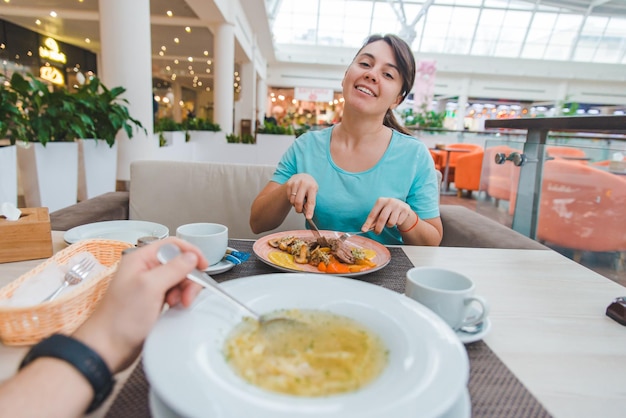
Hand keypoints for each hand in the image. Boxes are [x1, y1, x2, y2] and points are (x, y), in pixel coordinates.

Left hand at [73, 237, 207, 372]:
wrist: (108, 347)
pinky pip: (175, 294)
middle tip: (188, 295)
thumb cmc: (121, 318)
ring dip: (184, 291)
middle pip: (179, 264)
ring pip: (179, 280)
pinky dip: (179, 300)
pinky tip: (175, 308)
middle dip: (188, 278)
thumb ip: (173, 268)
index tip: (203, 266)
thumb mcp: (150, 287)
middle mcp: (145, 270)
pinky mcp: (153, 301)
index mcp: (141, 259)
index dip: (190, 253)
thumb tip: (192, 257)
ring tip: (178, 304)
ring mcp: (150, 286)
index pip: (173, 245)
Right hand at [285, 173, 318, 218]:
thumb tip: (306, 211)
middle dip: (298, 209)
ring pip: (292, 200)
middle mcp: (304, 184)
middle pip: (298, 202)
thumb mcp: (313, 193)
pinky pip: (288, 197)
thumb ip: (310, 202)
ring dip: (294, 204)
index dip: (310, 210)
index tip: (308, 217)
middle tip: (300, 210)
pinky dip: (291, 199)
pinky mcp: (289, 184)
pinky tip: (295, 196)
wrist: (303, 176)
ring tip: (298, 200)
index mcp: (312, 187)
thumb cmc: (309, 186)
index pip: (311, 201)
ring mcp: (295, 183)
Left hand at [363, 197, 414, 232]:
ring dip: (389, 225)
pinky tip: (397, 218)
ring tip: (389, 221)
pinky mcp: (405, 210)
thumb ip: (373, 220)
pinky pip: (399, 222)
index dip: (368, 223)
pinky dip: (397, 223)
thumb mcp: (379, 211)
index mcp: (380, 201)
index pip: (373, 214)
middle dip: (378, 228)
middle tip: (376, 233)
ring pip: (391, 222)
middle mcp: (390, 201)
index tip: (363, 230)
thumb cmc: (387, 210)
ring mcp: (398, 205)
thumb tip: (365, 229)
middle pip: (382, 219)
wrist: (401, 205)